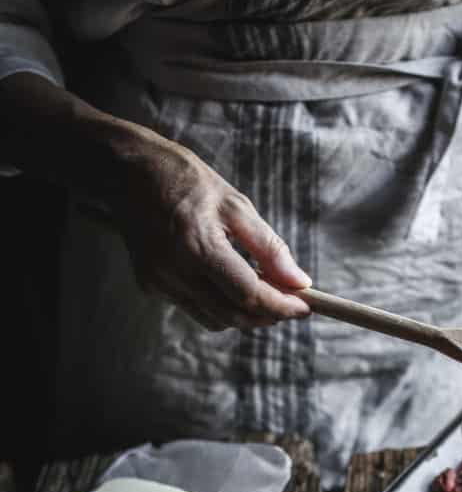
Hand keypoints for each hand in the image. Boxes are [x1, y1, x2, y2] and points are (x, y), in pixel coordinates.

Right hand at [107, 131, 310, 330]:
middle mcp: (175, 271)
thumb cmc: (186, 180)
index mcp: (199, 246)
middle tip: (290, 304)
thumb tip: (299, 281)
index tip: (305, 306)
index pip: (249, 294)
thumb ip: (269, 247)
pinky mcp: (150, 286)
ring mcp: (160, 282)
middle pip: (233, 315)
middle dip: (267, 316)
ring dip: (244, 314)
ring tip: (262, 292)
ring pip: (214, 319)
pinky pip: (194, 308)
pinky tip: (225, 282)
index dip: (281, 306)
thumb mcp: (235, 204)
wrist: (126, 172)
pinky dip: (218, 304)